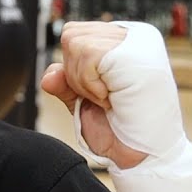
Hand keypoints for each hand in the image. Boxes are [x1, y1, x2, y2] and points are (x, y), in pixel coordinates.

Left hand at [43, 20, 191, 191]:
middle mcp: (133, 36)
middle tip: (103, 98)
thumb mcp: (84, 103)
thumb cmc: (121, 132)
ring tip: (109, 99)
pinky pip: (86, 56)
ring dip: (84, 81)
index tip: (99, 94)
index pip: (75, 34)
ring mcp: (135, 42)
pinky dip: (90, 84)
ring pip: (75, 43)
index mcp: (124, 41)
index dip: (75, 69)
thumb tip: (50, 75)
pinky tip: (111, 99)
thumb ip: (66, 85)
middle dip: (76, 74)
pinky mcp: (133, 53)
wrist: (141, 157)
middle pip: (71, 35)